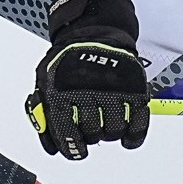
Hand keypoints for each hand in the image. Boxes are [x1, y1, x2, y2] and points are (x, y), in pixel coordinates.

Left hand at [26, 0, 150, 159]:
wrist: (94, 32)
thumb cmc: (68, 60)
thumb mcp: (45, 81)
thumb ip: (44, 114)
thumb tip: (51, 147)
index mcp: (63, 90)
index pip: (67, 131)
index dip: (72, 147)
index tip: (76, 151)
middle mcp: (88, 90)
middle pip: (92, 132)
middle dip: (90, 136)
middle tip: (90, 128)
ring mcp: (113, 90)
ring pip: (114, 129)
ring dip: (109, 133)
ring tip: (104, 124)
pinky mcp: (133, 88)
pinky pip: (138, 121)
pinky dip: (134, 135)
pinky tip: (127, 138)